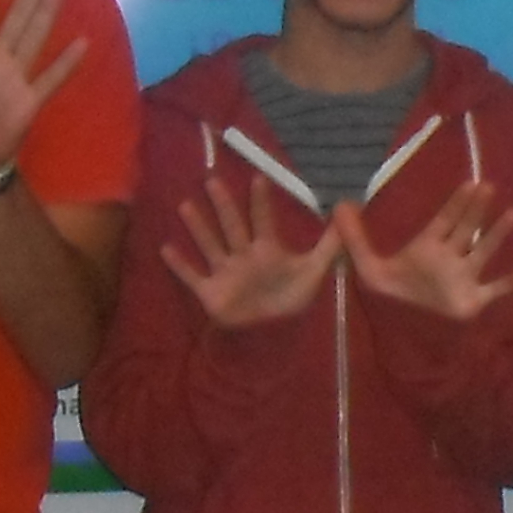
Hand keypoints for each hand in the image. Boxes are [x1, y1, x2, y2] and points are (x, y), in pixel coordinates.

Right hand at [163, 169, 335, 329]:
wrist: (275, 333)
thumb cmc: (291, 297)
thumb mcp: (315, 270)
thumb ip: (330, 244)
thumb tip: (347, 213)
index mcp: (266, 250)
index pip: (263, 221)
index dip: (262, 202)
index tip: (258, 179)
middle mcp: (243, 256)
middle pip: (232, 226)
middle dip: (224, 206)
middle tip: (213, 180)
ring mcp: (225, 273)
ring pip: (210, 245)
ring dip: (199, 227)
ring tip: (186, 205)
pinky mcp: (211, 292)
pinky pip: (193, 276)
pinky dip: (180, 265)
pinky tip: (165, 248)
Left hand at [340, 178, 512, 321]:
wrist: (401, 333)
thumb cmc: (390, 297)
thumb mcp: (368, 267)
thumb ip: (354, 237)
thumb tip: (339, 205)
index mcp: (428, 248)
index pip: (445, 220)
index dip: (457, 203)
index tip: (471, 183)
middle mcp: (449, 258)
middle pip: (466, 229)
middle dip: (477, 210)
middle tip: (489, 186)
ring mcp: (463, 278)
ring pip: (483, 252)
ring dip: (497, 235)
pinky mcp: (472, 301)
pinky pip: (494, 290)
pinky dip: (509, 283)